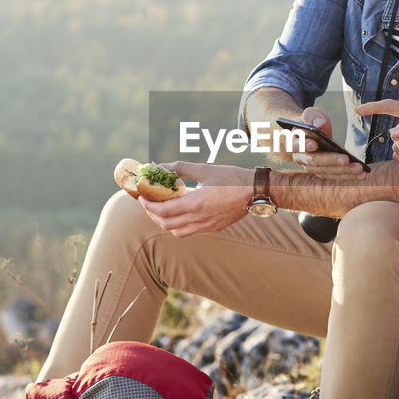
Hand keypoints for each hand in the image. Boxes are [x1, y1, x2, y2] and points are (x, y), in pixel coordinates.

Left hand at [136, 162, 253, 237]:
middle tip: (148, 203)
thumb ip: (181, 168)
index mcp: (196, 203)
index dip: (148, 205)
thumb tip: (161, 166)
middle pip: (166, 224)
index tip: (142, 197)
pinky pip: (190, 231)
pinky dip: (179, 225)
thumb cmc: (232, 178)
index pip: (163, 210)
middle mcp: (200, 218)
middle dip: (152, 214)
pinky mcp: (214, 228)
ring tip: (162, 210)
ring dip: (165, 223)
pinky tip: (180, 213)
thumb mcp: (205, 169)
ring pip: (177, 232)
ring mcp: (207, 225)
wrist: (256, 191)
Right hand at [284, 106, 367, 181]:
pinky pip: (336, 176)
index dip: (303, 145)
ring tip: (360, 169)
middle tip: (346, 159)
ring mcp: (312, 168)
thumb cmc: (312, 121)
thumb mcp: (312, 114)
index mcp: (293, 142)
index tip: (314, 144)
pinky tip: (362, 174)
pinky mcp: (324, 172)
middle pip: (314, 162)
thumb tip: (318, 125)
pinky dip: (349, 176)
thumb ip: (313, 116)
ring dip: (344, 172)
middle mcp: (300, 158)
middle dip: (331, 161)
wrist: (312, 132)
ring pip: (327, 172)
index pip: (295, 145)